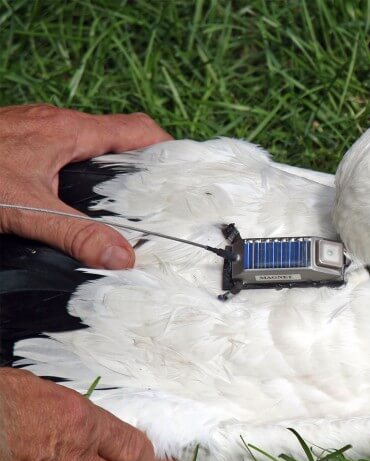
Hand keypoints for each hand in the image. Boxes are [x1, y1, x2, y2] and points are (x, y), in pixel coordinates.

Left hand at [0, 104, 171, 268]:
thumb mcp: (27, 209)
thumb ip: (75, 234)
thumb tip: (122, 257)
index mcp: (68, 131)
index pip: (137, 129)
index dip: (166, 148)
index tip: (181, 174)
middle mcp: (54, 122)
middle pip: (115, 138)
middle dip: (137, 167)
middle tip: (153, 199)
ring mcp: (33, 128)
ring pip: (85, 145)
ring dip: (104, 170)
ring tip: (115, 204)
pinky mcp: (14, 138)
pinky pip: (59, 149)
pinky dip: (74, 170)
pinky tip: (66, 198)